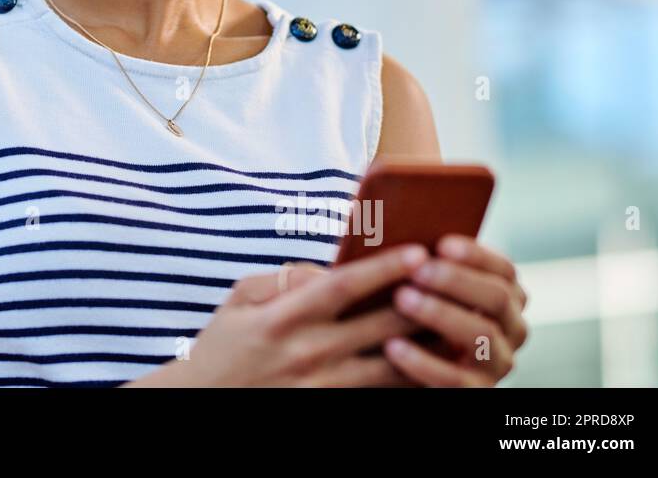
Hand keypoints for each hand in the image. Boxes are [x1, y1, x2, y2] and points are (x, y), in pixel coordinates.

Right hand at [175, 244, 430, 386]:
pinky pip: (382, 392)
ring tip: (455, 320)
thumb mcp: (239, 300)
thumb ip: (283, 279)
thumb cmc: (222, 346)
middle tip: (452, 279)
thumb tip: (326, 270)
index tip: (417, 250)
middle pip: (379, 324)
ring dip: (426, 342)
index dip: (383, 267)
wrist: (202, 402)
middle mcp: (309, 352)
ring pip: (392, 364)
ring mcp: (324, 386)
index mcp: (284, 317)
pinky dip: (410, 376)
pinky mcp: (332, 407)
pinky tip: (431, 360)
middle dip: (420, 299)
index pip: (343, 286)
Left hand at [384, 234, 529, 385]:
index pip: (504, 270)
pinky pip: (455, 379)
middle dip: (457, 281)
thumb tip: (387, 216)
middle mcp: (511, 330)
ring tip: (401, 298)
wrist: (405, 370)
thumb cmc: (409, 312)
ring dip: (441, 313)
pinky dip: (423, 361)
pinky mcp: (475, 393)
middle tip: (418, 269)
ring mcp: (497, 364)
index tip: (442, 243)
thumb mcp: (422, 285)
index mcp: (504, 298)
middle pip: (497, 299)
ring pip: (482, 335)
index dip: (477, 255)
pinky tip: (392, 345)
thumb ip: (420, 260)